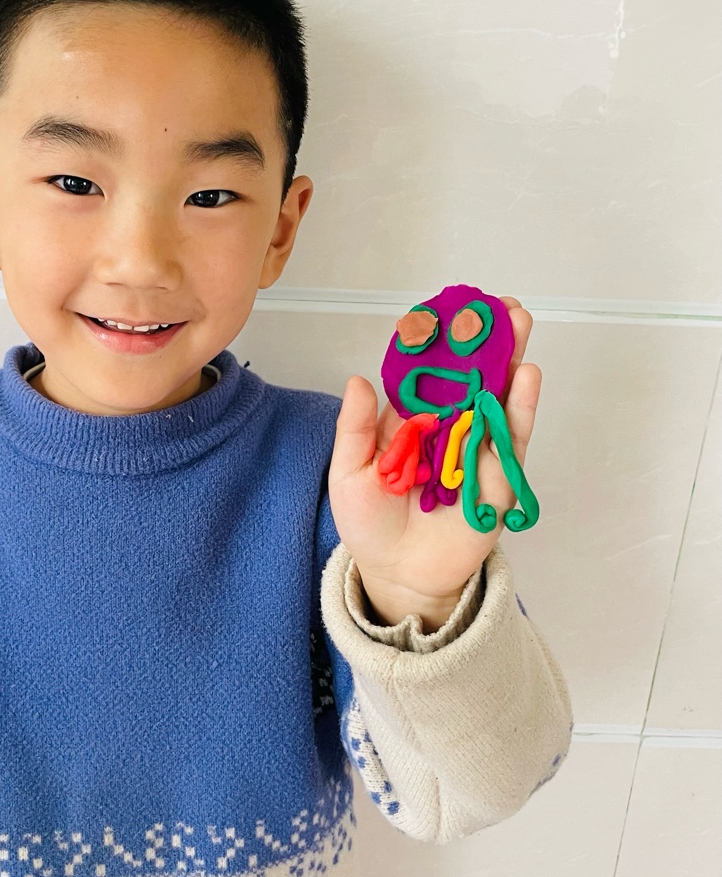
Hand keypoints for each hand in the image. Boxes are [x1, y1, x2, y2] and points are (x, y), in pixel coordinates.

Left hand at [327, 297, 540, 630]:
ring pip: (498, 395)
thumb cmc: (370, 523)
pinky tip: (526, 376)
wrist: (399, 572)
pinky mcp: (499, 475)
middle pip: (471, 375)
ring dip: (510, 358)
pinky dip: (522, 406)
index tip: (449, 307)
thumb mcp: (350, 474)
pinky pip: (514, 437)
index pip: (428, 371)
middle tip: (498, 304)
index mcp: (411, 420)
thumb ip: (355, 429)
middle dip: (486, 339)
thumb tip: (359, 379)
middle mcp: (448, 426)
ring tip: (519, 322)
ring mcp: (477, 447)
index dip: (439, 339)